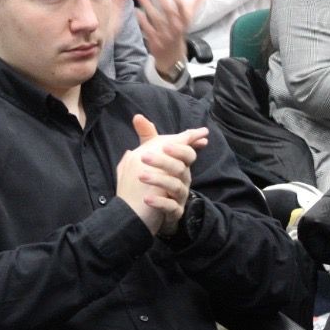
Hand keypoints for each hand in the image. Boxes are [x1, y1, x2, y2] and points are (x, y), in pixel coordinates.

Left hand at [116, 114, 207, 235]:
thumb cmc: (151, 180)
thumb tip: (137, 116)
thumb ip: (146, 137)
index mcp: (178, 164)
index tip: (191, 134)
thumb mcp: (147, 156)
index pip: (187, 150)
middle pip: (182, 167)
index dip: (191, 141)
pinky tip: (147, 199)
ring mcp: (179, 196)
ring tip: (141, 176)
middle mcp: (182, 179)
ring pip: (175, 186)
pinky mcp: (174, 213)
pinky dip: (159, 203)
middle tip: (146, 156)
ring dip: (158, 180)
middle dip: (167, 159)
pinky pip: (170, 207)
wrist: (145, 212)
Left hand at [132, 0, 205, 80]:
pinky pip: (147, 28)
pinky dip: (141, 19)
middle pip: (168, 8)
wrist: (173, 57)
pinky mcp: (155, 41)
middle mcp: (177, 27)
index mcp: (185, 20)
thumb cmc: (180, 32)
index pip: (180, 2)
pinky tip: (135, 9)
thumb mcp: (189, 18)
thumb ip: (196, 2)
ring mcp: (166, 35)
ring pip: (156, 17)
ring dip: (146, 3)